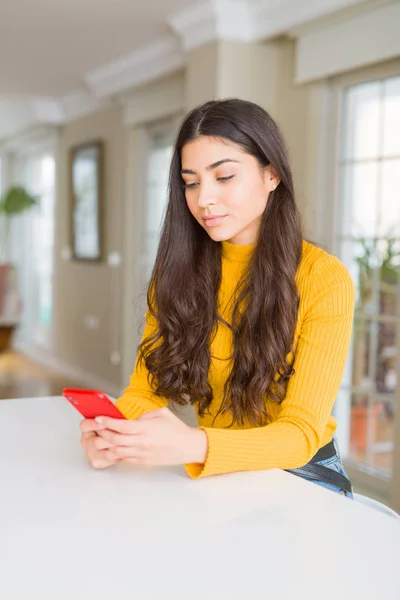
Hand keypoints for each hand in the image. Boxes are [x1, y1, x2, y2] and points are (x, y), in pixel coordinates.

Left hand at [81, 407, 207, 467]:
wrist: (188, 446)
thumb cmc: (176, 430)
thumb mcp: (162, 413)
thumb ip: (144, 415)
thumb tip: (131, 419)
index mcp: (147, 429)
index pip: (122, 426)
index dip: (108, 422)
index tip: (98, 418)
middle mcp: (142, 442)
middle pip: (115, 440)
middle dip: (102, 433)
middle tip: (95, 428)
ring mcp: (141, 453)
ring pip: (116, 451)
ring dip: (105, 445)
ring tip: (99, 438)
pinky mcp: (142, 461)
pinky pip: (123, 458)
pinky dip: (114, 454)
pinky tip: (109, 448)